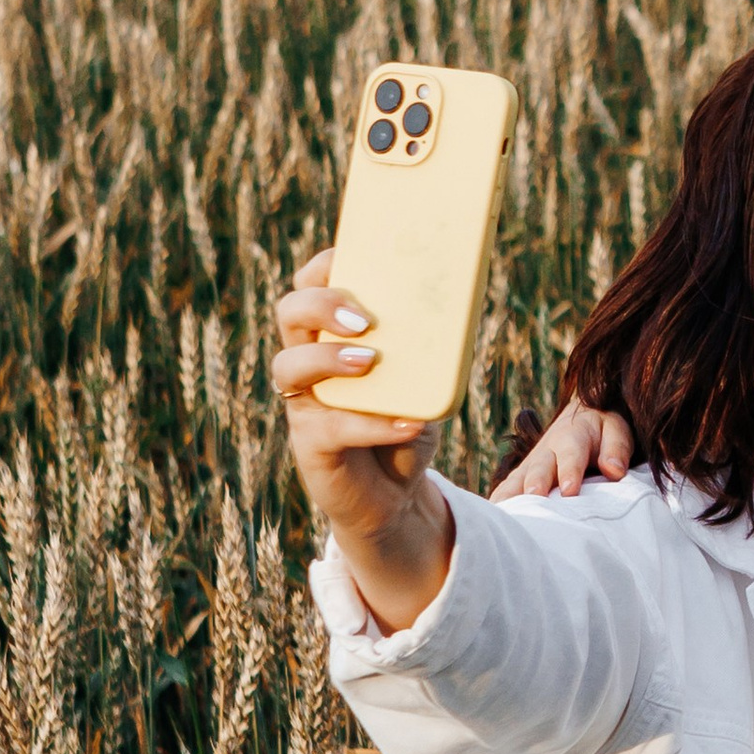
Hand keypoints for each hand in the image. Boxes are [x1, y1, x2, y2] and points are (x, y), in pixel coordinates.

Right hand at [273, 251, 453, 628]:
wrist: (394, 498)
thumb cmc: (407, 425)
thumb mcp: (427, 383)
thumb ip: (434, 352)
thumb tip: (465, 309)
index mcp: (330, 336)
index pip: (309, 286)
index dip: (322, 268)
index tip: (347, 256)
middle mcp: (307, 362)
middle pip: (290, 313)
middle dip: (321, 306)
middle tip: (366, 319)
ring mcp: (304, 403)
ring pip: (289, 365)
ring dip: (327, 357)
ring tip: (369, 361)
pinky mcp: (310, 444)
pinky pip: (331, 427)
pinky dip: (372, 424)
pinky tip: (407, 424)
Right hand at [492, 396, 634, 499]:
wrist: (580, 418)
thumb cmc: (602, 431)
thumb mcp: (616, 430)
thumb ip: (616, 448)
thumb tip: (614, 471)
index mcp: (572, 436)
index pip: (571, 454)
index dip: (569, 471)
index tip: (570, 490)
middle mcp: (547, 450)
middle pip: (539, 468)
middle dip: (536, 483)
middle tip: (534, 497)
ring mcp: (531, 464)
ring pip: (518, 479)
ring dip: (512, 495)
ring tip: (507, 513)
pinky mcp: (522, 476)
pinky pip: (507, 488)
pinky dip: (500, 501)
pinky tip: (496, 518)